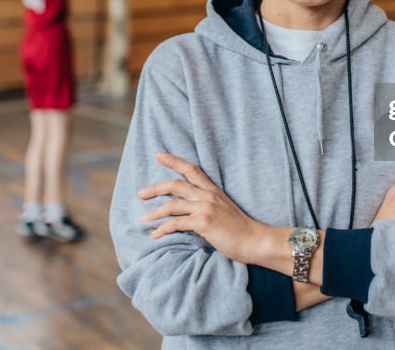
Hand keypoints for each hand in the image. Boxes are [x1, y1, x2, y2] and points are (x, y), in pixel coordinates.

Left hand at [138, 153, 263, 263]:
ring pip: (172, 204)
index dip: (173, 161)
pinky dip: (162, 229)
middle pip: (176, 185)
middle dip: (155, 188)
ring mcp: (206, 208)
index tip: (158, 155)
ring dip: (155, 212)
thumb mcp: (223, 209)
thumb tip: (188, 209)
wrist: (254, 240)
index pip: (191, 169)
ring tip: (144, 219)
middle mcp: (208, 196)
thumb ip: (207, 204)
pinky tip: (155, 235)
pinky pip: (176, 223)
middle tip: (140, 193)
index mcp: (213, 190)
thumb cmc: (239, 229)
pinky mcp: (204, 223)